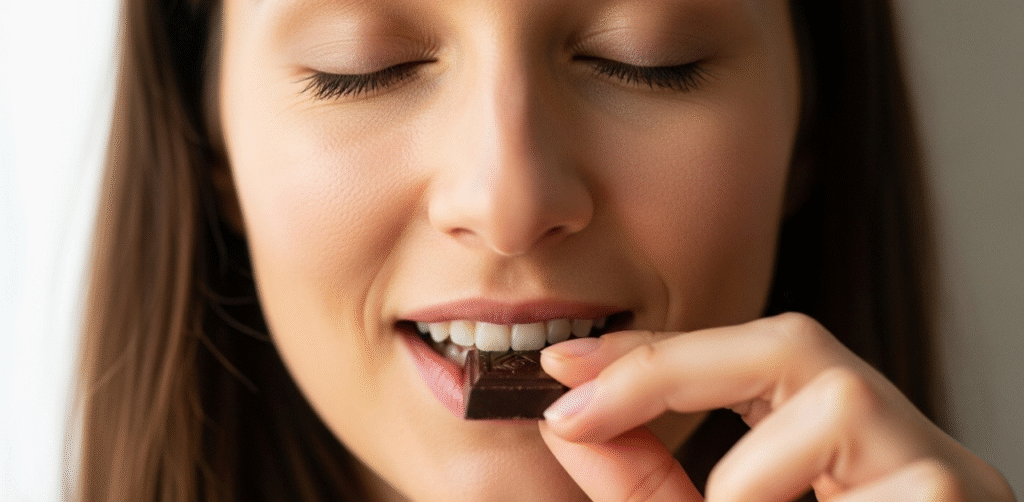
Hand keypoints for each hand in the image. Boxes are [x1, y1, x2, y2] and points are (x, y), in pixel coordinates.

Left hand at [537, 313, 1015, 500]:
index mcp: (848, 452)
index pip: (747, 360)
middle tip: (580, 407)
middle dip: (675, 367)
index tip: (561, 361)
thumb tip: (574, 425)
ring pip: (838, 399)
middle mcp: (906, 449)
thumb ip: (646, 488)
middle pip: (797, 345)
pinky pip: (867, 474)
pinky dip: (772, 496)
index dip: (652, 353)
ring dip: (745, 476)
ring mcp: (949, 478)